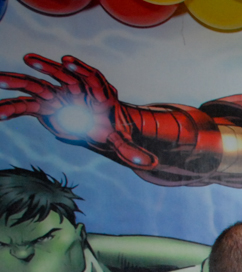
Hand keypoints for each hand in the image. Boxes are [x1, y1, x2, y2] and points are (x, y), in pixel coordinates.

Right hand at [0, 54, 156, 167]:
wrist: (98, 126)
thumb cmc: (111, 128)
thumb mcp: (120, 140)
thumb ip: (130, 150)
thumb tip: (149, 164)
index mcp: (97, 93)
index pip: (91, 77)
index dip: (79, 68)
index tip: (67, 60)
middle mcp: (75, 90)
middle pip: (60, 76)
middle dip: (45, 68)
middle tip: (29, 59)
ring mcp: (58, 95)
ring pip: (37, 86)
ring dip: (19, 81)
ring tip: (0, 79)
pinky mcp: (45, 105)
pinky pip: (26, 106)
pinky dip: (12, 109)